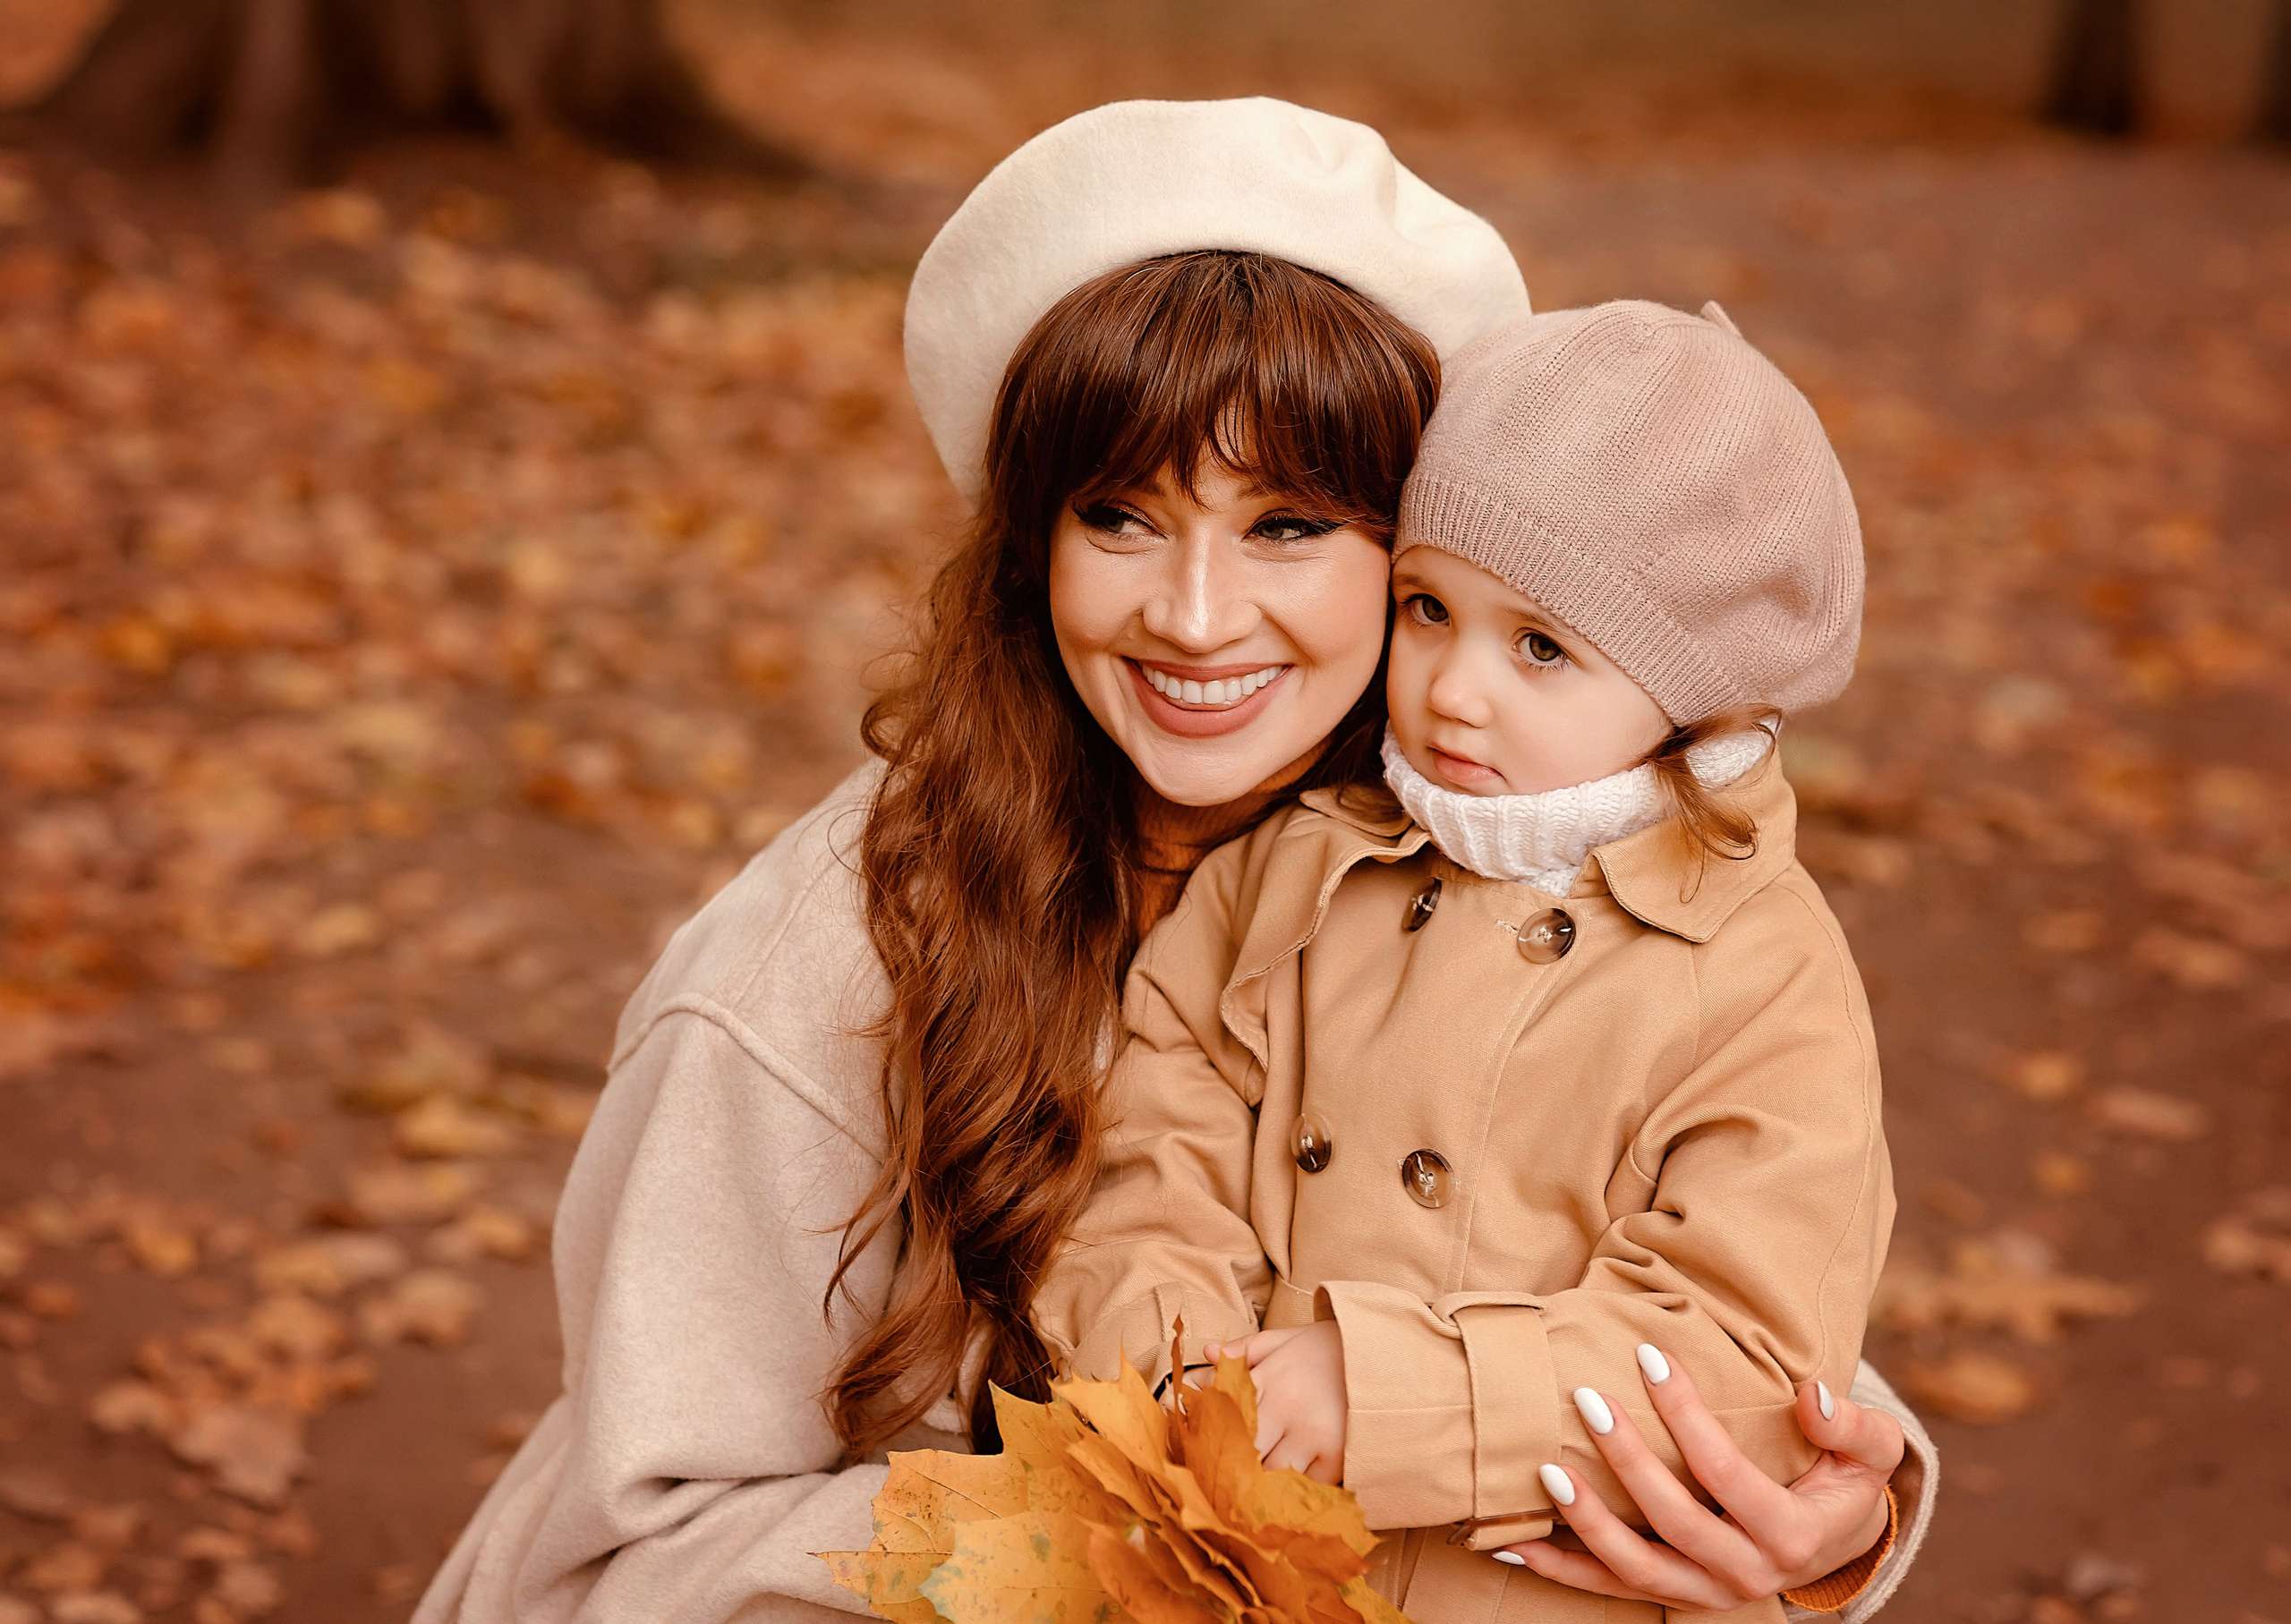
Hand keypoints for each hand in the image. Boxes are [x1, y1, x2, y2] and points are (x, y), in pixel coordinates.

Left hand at [1203, 1323, 1347, 1483]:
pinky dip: (1295, 1488)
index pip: (1228, 1413)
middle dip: (1235, 1463)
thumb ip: (1247, 1349)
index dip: (1214, 1434)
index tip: (1206, 1448)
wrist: (1390, 1355)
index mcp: (1271, 1377)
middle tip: (1227, 1475)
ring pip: (1269, 1473)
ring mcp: (1313, 1435)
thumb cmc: (1333, 1348)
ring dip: (1262, 1480)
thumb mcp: (1288, 1338)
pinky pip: (1303, 1486)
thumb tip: (1206, 1354)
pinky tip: (1293, 1483)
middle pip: (1244, 1449)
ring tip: (1256, 1485)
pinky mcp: (1337, 1458)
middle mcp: (1288, 1407)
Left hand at [1498, 1349, 1900, 1610]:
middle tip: (1587, 1398)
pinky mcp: (1672, 1596)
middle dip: (1627, 1459)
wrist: (1832, 1539)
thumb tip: (1811, 1395)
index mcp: (1793, 1536)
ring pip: (1635, 1568)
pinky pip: (1608, 1588)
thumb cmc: (1843, 1478)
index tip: (1649, 1356)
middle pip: (1674, 1520)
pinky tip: (1510, 1543)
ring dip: (1586, 1522)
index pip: (1728, 1474)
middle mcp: (1746, 1574)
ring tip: (1546, 1468)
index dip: (1687, 1417)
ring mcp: (1705, 1592)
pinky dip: (1558, 1568)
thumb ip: (1850, 1423)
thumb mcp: (1872, 1448)